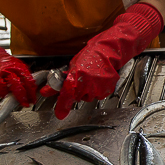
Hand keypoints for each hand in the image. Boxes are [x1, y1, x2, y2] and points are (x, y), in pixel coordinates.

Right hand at [0, 33, 35, 106]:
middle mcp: (6, 70)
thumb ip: (25, 77)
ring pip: (1, 90)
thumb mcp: (19, 67)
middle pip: (15, 85)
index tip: (32, 100)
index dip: (31, 92)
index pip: (27, 80)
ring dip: (4, 94)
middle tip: (25, 103)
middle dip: (21, 97)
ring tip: (5, 91)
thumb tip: (33, 90)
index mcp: (17, 67)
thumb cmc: (5, 63)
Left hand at [53, 2, 163, 119]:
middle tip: (82, 80)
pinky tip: (99, 79)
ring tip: (92, 77)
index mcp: (76, 76)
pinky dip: (98, 89)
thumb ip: (65, 78)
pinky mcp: (106, 90)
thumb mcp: (74, 64)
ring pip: (89, 97)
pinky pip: (98, 95)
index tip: (60, 113)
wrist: (110, 50)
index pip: (67, 94)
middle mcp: (86, 84)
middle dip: (78, 91)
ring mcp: (97, 88)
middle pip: (78, 97)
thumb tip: (55, 88)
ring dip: (88, 91)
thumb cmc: (92, 54)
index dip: (63, 105)